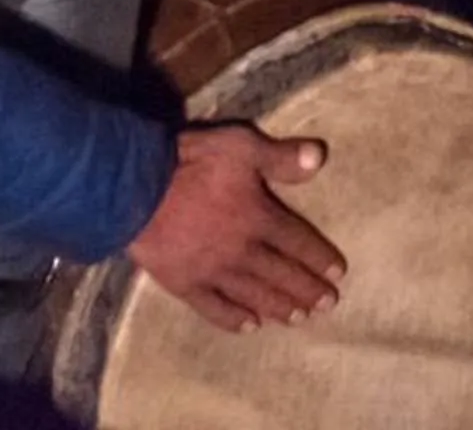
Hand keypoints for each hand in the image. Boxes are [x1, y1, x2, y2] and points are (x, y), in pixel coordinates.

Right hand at [126, 124, 346, 332]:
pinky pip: (214, 308)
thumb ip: (279, 156)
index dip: (319, 257)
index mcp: (258, 217)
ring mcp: (213, 272)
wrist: (135, 190)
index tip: (338, 273)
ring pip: (253, 294)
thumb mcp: (240, 146)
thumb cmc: (190, 162)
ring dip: (278, 306)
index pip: (297, 241)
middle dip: (306, 289)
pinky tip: (249, 326)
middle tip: (327, 305)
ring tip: (298, 319)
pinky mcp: (184, 283)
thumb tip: (319, 159)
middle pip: (281, 274)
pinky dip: (233, 319)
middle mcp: (242, 251)